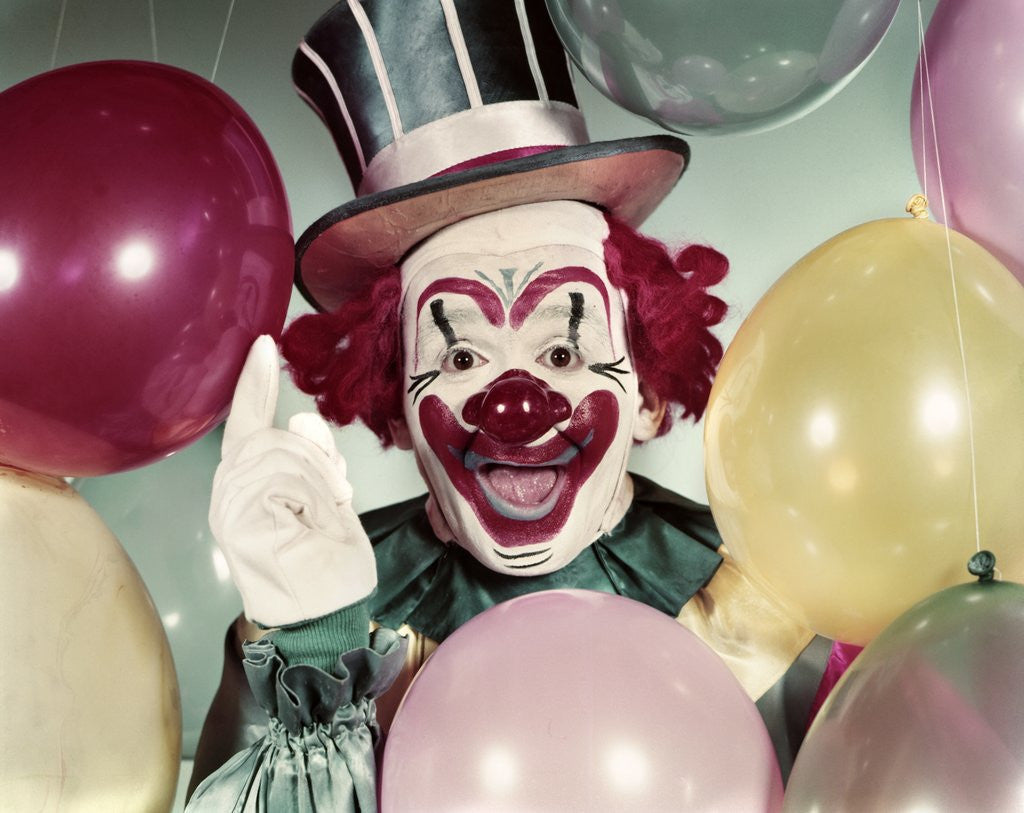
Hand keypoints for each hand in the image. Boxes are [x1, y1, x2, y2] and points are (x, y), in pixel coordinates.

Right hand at [209, 335, 376, 627]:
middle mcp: (230, 491)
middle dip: (316, 461)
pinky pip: (284, 474)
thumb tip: (299, 418)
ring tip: (322, 518)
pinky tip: (311, 523)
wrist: (323, 616)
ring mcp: (230, 503)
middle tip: (334, 498)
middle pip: (275, 434)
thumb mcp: (328, 496)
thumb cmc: (326, 563)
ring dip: (319, 482)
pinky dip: (312, 495)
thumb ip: (312, 455)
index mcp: (248, 484)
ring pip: (282, 451)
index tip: (264, 344)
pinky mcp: (238, 515)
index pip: (248, 421)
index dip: (256, 383)